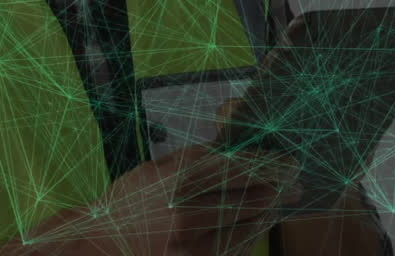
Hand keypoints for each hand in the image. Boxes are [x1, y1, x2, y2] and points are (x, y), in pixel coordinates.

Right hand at [0, 141, 302, 255]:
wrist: (99, 244)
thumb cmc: (131, 200)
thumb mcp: (160, 168)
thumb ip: (200, 159)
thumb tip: (244, 149)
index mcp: (178, 178)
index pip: (240, 167)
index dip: (270, 165)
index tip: (288, 161)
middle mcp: (186, 211)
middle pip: (252, 197)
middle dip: (278, 187)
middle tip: (294, 180)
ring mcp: (190, 244)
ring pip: (249, 224)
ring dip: (268, 211)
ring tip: (279, 200)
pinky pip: (235, 246)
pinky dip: (249, 232)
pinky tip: (255, 222)